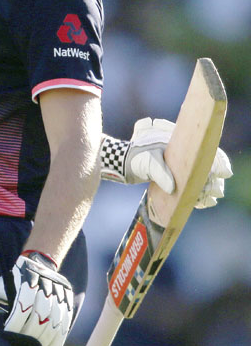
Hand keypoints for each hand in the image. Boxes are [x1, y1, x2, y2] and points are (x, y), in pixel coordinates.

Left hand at [0, 251, 73, 345]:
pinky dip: (59, 340)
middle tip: (22, 345)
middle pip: (40, 314)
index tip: (9, 334)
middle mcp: (44, 284)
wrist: (36, 265)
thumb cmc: (10, 281)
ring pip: (55, 320)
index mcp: (24, 279)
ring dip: (45, 339)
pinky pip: (65, 323)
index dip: (16, 322)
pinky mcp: (67, 300)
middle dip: (31, 333)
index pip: (23, 304)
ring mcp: (58, 292)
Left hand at [100, 118, 232, 208]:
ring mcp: (177, 163)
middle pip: (206, 163)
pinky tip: (201, 202)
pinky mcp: (172, 174)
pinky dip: (196, 192)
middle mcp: (181, 151)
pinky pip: (190, 183)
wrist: (122, 162)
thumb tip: (173, 188)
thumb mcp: (148, 163)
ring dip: (207, 187)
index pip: (205, 148)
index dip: (217, 160)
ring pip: (200, 175)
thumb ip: (161, 174)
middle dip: (213, 178)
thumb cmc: (135, 157)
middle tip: (216, 191)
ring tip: (209, 200)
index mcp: (179, 142)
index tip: (223, 172)